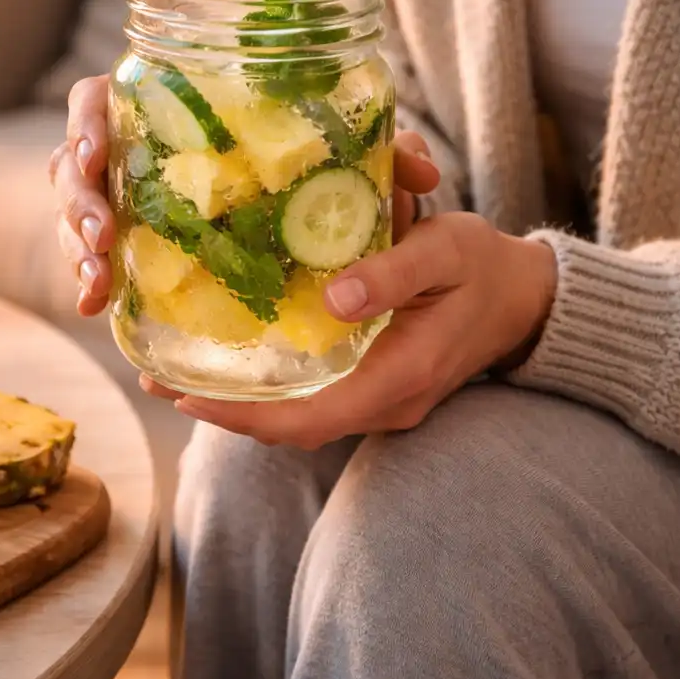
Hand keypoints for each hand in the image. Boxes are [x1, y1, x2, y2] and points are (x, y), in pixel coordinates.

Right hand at [50, 71, 441, 315]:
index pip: (100, 98)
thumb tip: (422, 173)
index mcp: (166, 107)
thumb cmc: (318, 174)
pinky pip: (95, 260)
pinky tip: (96, 307)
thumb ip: (383, 153)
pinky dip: (92, 282)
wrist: (300, 216)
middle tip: (106, 234)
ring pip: (77, 216)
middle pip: (74, 163)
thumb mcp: (351, 160)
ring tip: (97, 286)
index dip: (85, 120)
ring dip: (77, 248)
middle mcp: (133, 151)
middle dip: (79, 199)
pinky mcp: (129, 248)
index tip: (97, 148)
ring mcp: (123, 200)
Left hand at [143, 213, 558, 448]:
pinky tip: (233, 364)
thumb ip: (395, 272)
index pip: (311, 418)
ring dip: (239, 404)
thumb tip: (334, 300)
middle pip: (292, 426)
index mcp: (403, 376)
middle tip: (156, 377)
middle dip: (224, 411)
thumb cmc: (483, 268)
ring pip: (298, 418)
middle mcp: (388, 402)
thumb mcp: (447, 252)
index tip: (187, 394)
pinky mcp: (376, 389)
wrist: (523, 299)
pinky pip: (312, 401)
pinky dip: (268, 390)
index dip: (245, 415)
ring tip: (175, 372)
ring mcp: (382, 402)